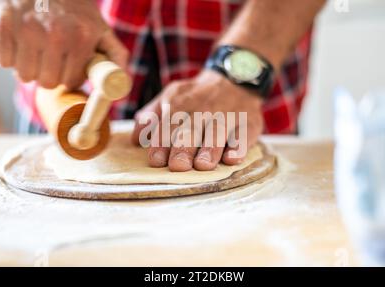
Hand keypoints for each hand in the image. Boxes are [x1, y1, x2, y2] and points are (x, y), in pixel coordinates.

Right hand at [0, 0, 128, 88]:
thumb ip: (115, 55)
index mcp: (81, 37)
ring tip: (32, 48)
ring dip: (27, 66)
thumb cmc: (73, 8)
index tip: (65, 64)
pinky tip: (16, 40)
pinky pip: (1, 61)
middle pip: (45, 82)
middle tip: (47, 56)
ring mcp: (26, 28)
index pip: (69, 82)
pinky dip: (6, 55)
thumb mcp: (99, 27)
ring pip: (23, 75)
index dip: (66, 76)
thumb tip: (121, 87)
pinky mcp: (0, 22)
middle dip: (47, 73)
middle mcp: (55, 34)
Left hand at [132, 70, 263, 171]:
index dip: (161, 144)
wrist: (234, 78)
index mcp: (180, 104)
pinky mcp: (248, 123)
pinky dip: (239, 147)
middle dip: (183, 149)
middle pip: (191, 132)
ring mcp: (227, 116)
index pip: (168, 126)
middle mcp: (203, 110)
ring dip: (210, 150)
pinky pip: (244, 137)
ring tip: (203, 165)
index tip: (156, 160)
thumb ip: (152, 116)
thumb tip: (135, 139)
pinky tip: (232, 158)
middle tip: (178, 166)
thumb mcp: (171, 96)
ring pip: (217, 135)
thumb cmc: (196, 96)